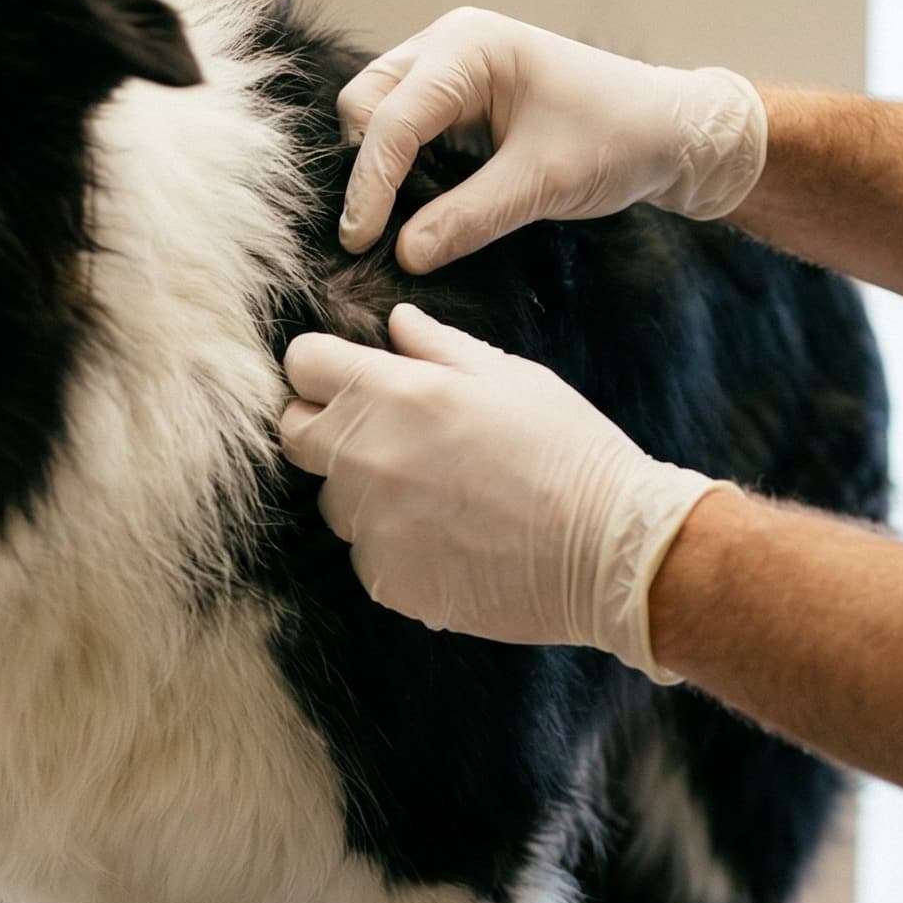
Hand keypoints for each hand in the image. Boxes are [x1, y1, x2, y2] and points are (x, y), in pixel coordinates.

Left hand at [279, 304, 723, 679]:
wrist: (608, 550)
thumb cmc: (568, 450)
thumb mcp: (511, 377)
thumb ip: (440, 347)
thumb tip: (397, 323)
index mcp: (391, 394)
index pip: (301, 365)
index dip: (321, 367)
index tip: (346, 376)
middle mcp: (365, 459)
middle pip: (294, 434)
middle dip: (326, 425)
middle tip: (384, 433)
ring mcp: (369, 525)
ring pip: (332, 499)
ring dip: (363, 490)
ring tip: (435, 492)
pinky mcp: (385, 579)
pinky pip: (366, 552)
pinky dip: (394, 544)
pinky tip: (450, 538)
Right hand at [337, 8, 766, 272]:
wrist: (669, 130)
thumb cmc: (618, 138)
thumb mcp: (542, 184)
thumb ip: (468, 218)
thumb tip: (404, 254)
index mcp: (469, 46)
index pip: (392, 119)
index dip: (370, 185)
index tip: (360, 243)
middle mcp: (450, 43)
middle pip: (365, 103)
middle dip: (366, 165)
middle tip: (377, 233)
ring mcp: (449, 64)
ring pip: (376, 112)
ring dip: (380, 164)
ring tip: (396, 219)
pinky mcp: (456, 93)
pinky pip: (404, 124)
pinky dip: (400, 163)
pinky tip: (416, 202)